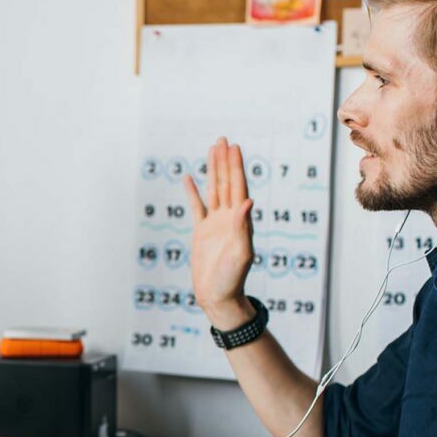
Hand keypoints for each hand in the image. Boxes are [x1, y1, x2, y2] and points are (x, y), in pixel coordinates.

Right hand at [184, 138, 254, 327]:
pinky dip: (193, 192)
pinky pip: (196, 207)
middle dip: (225, 161)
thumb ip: (243, 227)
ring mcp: (215, 223)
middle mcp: (229, 218)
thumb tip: (248, 200)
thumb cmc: (233, 278)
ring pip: (213, 190)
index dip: (236, 167)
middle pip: (227, 183)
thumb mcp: (241, 253)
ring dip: (213, 170)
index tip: (234, 148)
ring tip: (211, 149)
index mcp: (240, 221)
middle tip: (223, 140)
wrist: (218, 296)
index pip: (238, 187)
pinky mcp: (201, 231)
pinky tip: (188, 178)